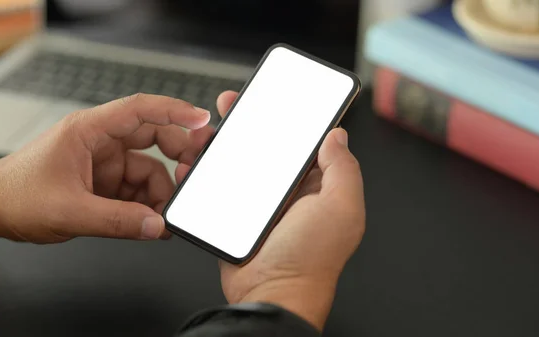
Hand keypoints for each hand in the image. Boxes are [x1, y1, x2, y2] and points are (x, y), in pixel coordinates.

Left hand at [0, 94, 213, 242]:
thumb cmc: (15, 196)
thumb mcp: (68, 210)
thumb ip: (117, 221)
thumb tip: (157, 225)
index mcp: (89, 130)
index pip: (140, 110)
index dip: (175, 112)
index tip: (202, 120)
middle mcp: (100, 142)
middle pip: (154, 137)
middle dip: (178, 156)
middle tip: (195, 173)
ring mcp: (104, 163)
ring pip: (149, 170)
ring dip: (161, 193)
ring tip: (163, 217)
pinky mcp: (105, 183)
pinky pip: (138, 190)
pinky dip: (148, 206)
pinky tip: (150, 222)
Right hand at [176, 91, 365, 330]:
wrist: (271, 294)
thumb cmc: (311, 259)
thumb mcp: (340, 208)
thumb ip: (343, 169)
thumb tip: (337, 135)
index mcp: (317, 185)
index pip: (307, 142)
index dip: (294, 118)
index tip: (279, 97)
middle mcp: (289, 191)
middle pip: (269, 146)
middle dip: (251, 122)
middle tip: (235, 104)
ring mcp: (260, 202)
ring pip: (241, 162)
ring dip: (225, 144)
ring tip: (210, 131)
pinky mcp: (235, 214)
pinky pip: (220, 186)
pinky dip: (206, 172)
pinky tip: (195, 162)